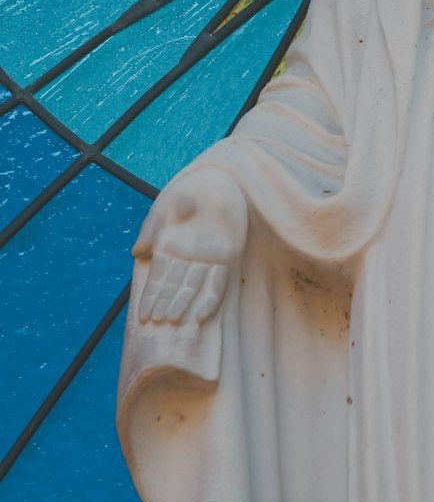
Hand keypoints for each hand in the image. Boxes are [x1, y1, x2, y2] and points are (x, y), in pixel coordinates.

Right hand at [132, 167, 247, 326]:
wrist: (219, 177)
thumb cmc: (189, 190)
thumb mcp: (165, 208)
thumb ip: (150, 229)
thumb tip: (136, 253)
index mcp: (171, 246)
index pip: (158, 278)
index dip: (151, 297)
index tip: (143, 315)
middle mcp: (189, 256)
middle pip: (175, 286)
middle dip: (165, 305)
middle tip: (157, 324)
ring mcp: (209, 258)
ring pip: (194, 287)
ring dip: (184, 305)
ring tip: (173, 322)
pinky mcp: (229, 256)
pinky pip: (219, 282)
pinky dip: (211, 299)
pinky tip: (201, 316)